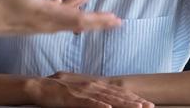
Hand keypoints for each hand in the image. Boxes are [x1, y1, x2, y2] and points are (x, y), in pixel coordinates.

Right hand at [0, 0, 120, 35]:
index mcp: (46, 14)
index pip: (79, 19)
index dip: (99, 20)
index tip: (115, 20)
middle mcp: (45, 23)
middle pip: (78, 23)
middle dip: (97, 21)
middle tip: (115, 20)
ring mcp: (38, 24)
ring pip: (66, 21)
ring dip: (82, 14)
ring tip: (92, 5)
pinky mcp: (30, 23)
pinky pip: (54, 18)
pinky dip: (65, 11)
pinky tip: (65, 2)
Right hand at [26, 72, 153, 107]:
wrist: (40, 86)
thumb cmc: (58, 90)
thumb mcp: (79, 90)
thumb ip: (93, 95)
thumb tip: (107, 101)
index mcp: (93, 84)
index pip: (117, 90)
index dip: (132, 96)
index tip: (146, 102)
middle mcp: (91, 85)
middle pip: (117, 94)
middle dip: (134, 101)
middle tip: (149, 106)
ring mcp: (83, 91)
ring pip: (108, 98)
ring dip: (123, 103)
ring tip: (137, 107)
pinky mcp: (73, 98)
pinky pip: (89, 102)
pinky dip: (99, 105)